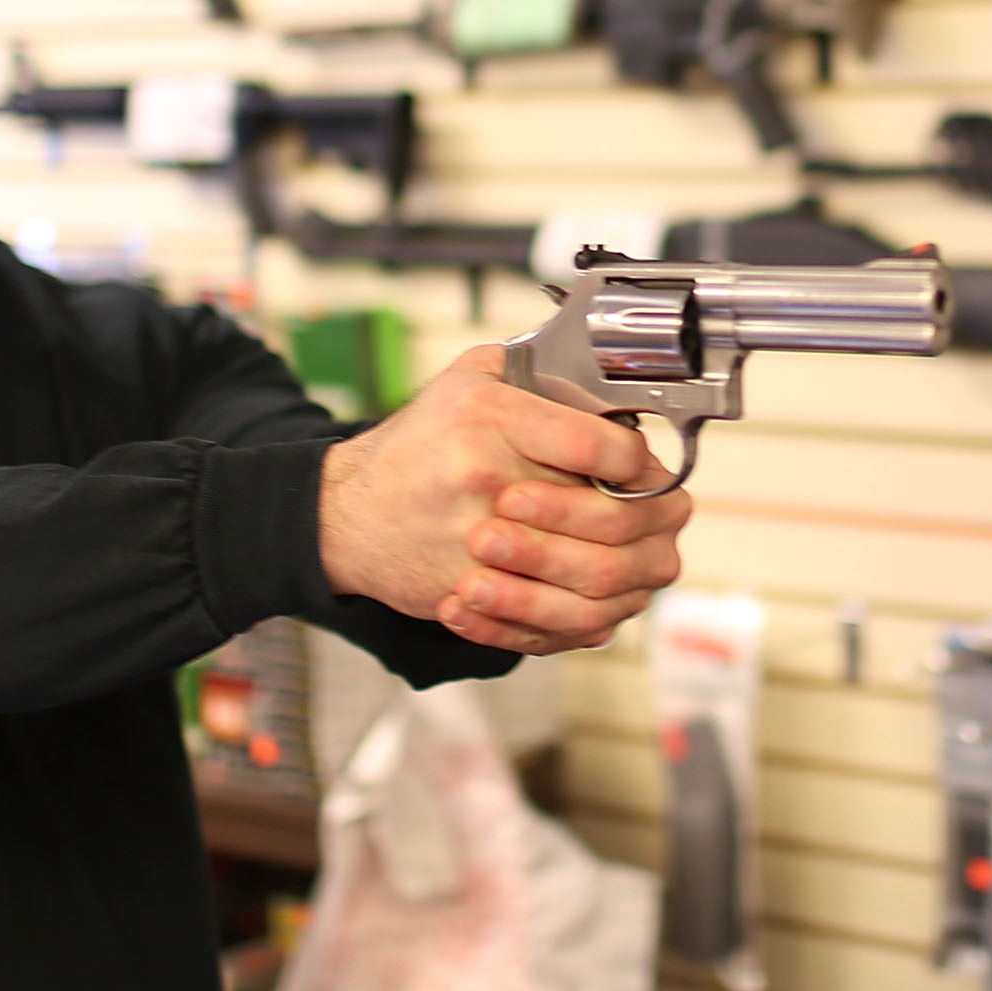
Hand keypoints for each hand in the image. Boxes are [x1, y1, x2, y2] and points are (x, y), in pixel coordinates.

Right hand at [317, 346, 689, 654]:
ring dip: (620, 571)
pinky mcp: (471, 592)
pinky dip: (580, 614)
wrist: (345, 512)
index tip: (641, 467)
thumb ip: (535, 368)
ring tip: (621, 556)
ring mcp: (476, 544)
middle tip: (646, 516)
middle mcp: (484, 477)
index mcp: (489, 416)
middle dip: (640, 522)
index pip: (600, 448)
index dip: (639, 462)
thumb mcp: (468, 379)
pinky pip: (550, 622)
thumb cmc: (416, 444)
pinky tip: (584, 595)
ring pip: (591, 581)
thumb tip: (605, 384)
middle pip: (608, 521)